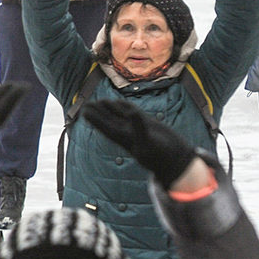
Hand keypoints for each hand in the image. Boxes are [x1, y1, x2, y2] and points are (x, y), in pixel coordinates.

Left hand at [80, 100, 200, 191]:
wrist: (174, 158)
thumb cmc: (159, 154)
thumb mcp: (148, 141)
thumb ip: (138, 126)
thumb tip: (131, 112)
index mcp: (124, 138)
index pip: (105, 127)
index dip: (95, 119)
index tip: (84, 111)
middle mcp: (129, 133)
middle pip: (110, 121)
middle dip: (99, 113)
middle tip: (87, 104)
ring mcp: (138, 128)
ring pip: (121, 117)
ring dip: (111, 109)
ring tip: (101, 101)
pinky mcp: (148, 125)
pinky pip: (134, 114)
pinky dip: (127, 107)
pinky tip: (120, 102)